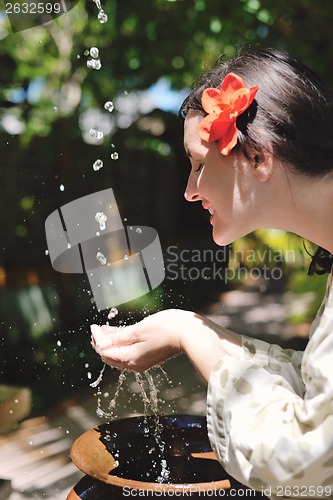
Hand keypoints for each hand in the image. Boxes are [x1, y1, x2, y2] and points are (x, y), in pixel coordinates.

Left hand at [90, 308, 242, 380]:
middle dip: (102, 342)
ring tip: (105, 329)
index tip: (93, 326)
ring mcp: (142, 361)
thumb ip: (119, 337)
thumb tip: (101, 344)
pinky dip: (122, 343)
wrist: (189, 334)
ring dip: (112, 342)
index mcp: (130, 358)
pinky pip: (129, 351)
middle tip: (96, 329)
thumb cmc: (165, 329)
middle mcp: (134, 363)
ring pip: (120, 353)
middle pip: (111, 355)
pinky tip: (120, 333)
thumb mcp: (138, 330)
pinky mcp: (149, 355)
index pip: (105, 351)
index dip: (97, 339)